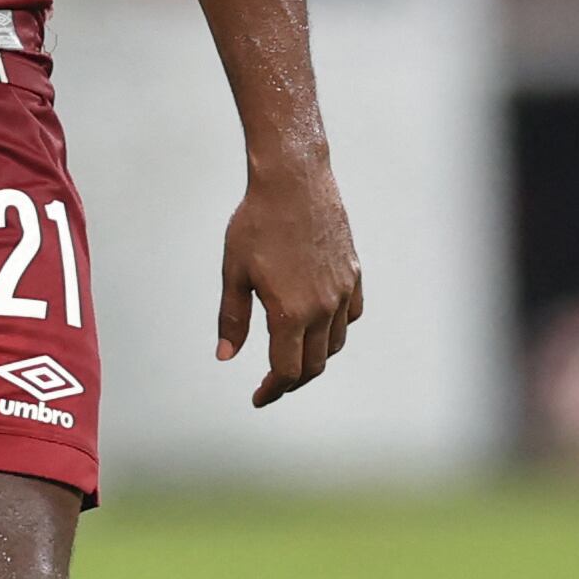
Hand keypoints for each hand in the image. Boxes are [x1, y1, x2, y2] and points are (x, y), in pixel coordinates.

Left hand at [217, 149, 363, 407]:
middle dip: (292, 381)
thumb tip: (225, 356)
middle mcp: (322, 308)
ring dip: (316, 359)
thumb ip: (232, 319)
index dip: (272, 391)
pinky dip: (336, 330)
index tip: (259, 397)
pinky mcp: (353, 273)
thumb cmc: (257, 222)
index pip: (286, 371)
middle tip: (273, 383)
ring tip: (295, 357)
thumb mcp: (234, 272)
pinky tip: (320, 326)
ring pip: (336, 343)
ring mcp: (342, 291)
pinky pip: (351, 316)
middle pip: (314, 365)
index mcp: (290, 313)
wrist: (294, 181)